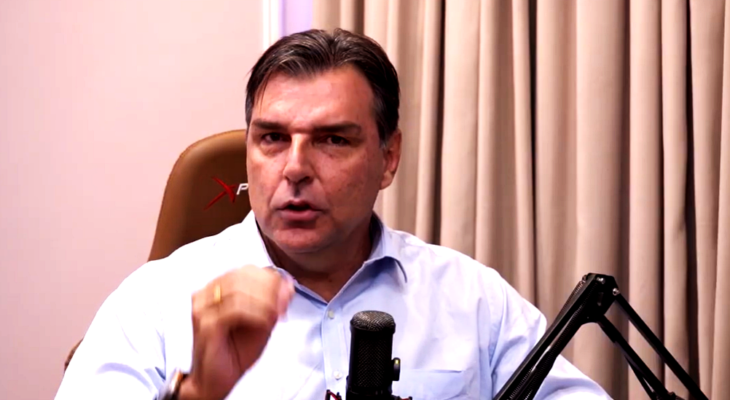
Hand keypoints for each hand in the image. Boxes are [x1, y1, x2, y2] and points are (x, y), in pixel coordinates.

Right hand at [179, 265, 294, 399]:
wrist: (215, 381)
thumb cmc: (235, 350)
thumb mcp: (262, 322)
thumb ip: (273, 302)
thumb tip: (289, 283)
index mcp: (217, 288)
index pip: (247, 270)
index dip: (270, 279)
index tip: (287, 294)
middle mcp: (206, 294)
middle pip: (242, 276)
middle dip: (269, 289)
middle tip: (283, 306)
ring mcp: (203, 308)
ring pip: (238, 290)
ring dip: (265, 302)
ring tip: (276, 316)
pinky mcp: (206, 324)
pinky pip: (235, 310)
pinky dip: (256, 314)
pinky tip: (265, 324)